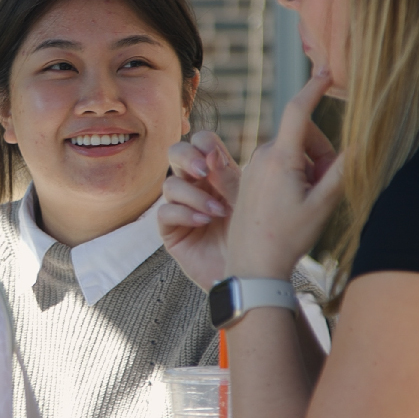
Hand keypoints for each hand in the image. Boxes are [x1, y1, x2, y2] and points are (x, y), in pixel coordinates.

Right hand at [160, 130, 239, 287]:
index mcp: (216, 173)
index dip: (204, 144)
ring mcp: (181, 207)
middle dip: (187, 157)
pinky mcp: (171, 230)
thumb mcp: (245, 202)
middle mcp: (195, 185)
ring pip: (170, 185)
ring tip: (218, 212)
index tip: (217, 158)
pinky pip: (165, 212)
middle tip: (203, 170)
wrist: (249, 274)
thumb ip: (229, 178)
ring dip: (194, 195)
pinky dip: (184, 214)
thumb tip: (212, 155)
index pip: (201, 143)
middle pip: (176, 153)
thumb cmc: (253, 236)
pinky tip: (204, 222)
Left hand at [223, 69, 342, 280]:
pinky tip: (291, 205)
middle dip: (320, 153)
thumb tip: (363, 141)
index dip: (315, 87)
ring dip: (307, 168)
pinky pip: (278, 164)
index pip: (299, 110)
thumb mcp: (323, 204)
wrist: (252, 266)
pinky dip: (292, 175)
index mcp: (280, 157)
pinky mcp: (249, 177)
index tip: (327, 70)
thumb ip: (343, 169)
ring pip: (291, 151)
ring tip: (306, 202)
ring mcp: (253, 166)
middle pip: (302, 135)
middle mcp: (262, 155)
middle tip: (323, 188)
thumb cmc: (288, 237)